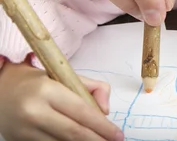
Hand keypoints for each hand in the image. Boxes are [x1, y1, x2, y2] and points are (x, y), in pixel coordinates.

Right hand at [0, 62, 123, 140]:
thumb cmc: (36, 81)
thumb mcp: (63, 75)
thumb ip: (91, 87)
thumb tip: (106, 110)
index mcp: (47, 90)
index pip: (82, 112)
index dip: (103, 126)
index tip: (118, 134)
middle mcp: (34, 112)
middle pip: (73, 132)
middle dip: (97, 140)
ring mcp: (24, 130)